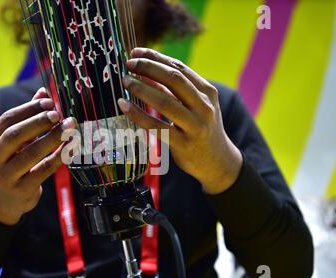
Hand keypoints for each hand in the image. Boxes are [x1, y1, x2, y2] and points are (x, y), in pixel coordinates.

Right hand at [0, 88, 76, 224]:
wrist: (4, 200)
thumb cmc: (12, 162)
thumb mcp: (13, 141)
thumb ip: (26, 117)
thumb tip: (44, 91)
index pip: (7, 120)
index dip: (29, 109)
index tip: (50, 101)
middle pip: (14, 135)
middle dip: (38, 122)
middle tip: (59, 114)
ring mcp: (5, 176)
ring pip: (30, 154)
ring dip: (53, 139)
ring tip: (70, 128)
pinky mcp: (21, 190)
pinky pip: (43, 170)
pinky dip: (59, 157)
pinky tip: (71, 147)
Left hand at [118, 48, 242, 194]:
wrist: (217, 162)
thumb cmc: (201, 129)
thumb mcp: (196, 106)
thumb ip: (175, 90)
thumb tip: (145, 72)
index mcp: (208, 92)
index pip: (180, 67)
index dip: (156, 57)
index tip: (136, 52)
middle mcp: (204, 106)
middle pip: (174, 79)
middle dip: (149, 68)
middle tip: (129, 63)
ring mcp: (195, 126)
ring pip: (165, 102)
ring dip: (142, 89)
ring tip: (125, 81)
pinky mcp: (184, 144)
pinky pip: (157, 126)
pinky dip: (138, 115)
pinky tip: (124, 106)